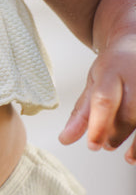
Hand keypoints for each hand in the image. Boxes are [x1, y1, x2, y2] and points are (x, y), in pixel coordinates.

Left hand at [59, 35, 135, 164]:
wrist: (134, 44)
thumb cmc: (113, 68)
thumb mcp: (93, 84)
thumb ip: (81, 113)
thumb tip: (65, 140)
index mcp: (112, 71)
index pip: (104, 100)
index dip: (98, 126)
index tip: (92, 145)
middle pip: (128, 113)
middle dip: (114, 134)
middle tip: (104, 145)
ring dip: (134, 142)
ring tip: (120, 151)